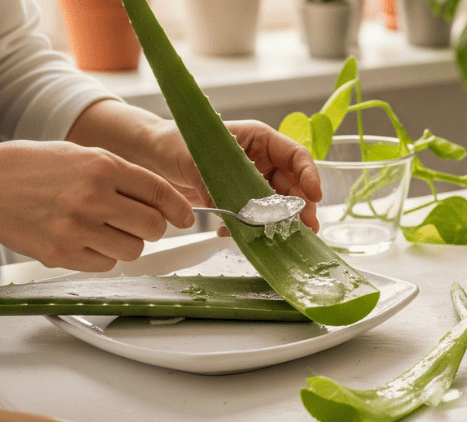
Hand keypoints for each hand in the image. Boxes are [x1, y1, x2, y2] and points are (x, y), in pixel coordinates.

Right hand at [0, 141, 194, 271]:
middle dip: (154, 227)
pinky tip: (84, 239)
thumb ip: (126, 176)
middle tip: (140, 222)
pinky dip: (102, 255)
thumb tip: (167, 201)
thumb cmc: (34, 167)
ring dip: (127, 242)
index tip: (186, 217)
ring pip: (134, 250)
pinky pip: (106, 264)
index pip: (160, 193)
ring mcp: (76, 229)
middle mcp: (92, 198)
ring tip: (104, 228)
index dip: (179, 209)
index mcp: (102, 167)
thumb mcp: (84, 156)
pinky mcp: (61, 254)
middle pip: (153, 227)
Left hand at [148, 120, 321, 233]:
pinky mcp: (241, 199)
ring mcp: (252, 180)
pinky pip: (256, 216)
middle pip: (293, 184)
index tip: (314, 195)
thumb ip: (217, 186)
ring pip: (278, 203)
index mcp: (259, 139)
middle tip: (305, 228)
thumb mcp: (195, 161)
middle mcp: (261, 159)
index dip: (309, 175)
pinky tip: (241, 237)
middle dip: (301, 207)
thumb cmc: (174, 144)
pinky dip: (253, 229)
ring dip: (280, 222)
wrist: (152, 156)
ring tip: (281, 237)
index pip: (295, 155)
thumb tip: (235, 215)